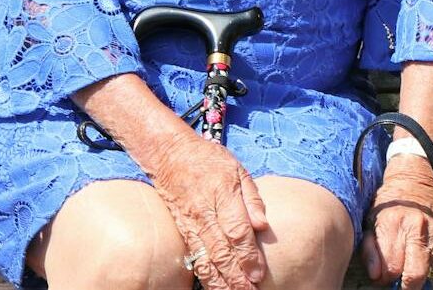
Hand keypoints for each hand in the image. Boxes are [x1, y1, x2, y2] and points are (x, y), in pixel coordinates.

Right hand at [147, 133, 269, 289]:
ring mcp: (190, 223)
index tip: (258, 274)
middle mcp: (205, 212)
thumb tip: (263, 225)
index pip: (237, 230)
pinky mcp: (182, 230)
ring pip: (205, 258)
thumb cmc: (209, 160)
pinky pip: (193, 256)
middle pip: (221, 251)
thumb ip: (252, 198)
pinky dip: (204, 275)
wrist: (169, 154)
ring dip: (219, 281)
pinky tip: (214, 286)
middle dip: (235, 276)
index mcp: (223, 194)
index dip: (248, 255)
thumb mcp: (237, 169)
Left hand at [363, 156, 432, 289]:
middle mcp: (417, 229)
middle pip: (414, 276)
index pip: (390, 269)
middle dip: (404, 287)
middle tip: (398, 283)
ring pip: (430, 273)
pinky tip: (425, 268)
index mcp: (393, 224)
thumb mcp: (371, 219)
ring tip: (409, 270)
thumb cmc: (390, 202)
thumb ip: (370, 249)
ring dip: (420, 278)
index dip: (384, 279)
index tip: (382, 276)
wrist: (416, 178)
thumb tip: (375, 275)